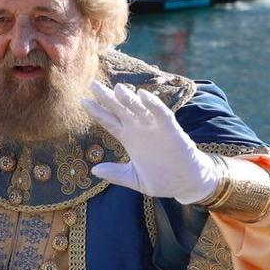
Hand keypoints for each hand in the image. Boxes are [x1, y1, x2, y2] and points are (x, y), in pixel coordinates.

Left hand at [82, 82, 225, 204]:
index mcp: (129, 139)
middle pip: (120, 110)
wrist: (187, 184)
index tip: (83, 101)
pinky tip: (143, 96)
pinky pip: (162, 114)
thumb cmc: (162, 179)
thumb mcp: (135, 179)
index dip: (97, 112)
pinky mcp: (171, 130)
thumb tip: (94, 171)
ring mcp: (155, 128)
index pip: (110, 122)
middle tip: (93, 85)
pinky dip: (154, 105)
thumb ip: (116, 174)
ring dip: (129, 98)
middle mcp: (140, 130)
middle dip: (107, 98)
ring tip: (117, 89)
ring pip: (139, 109)